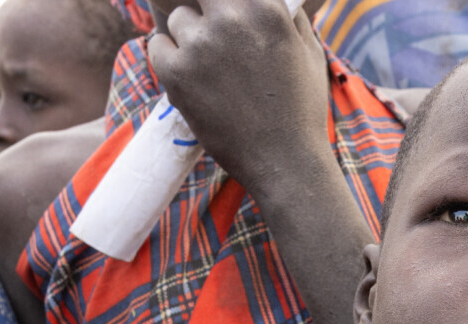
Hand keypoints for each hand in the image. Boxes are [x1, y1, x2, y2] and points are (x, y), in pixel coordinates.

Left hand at [149, 0, 332, 193]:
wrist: (286, 163)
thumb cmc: (302, 110)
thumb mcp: (311, 55)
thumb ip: (292, 18)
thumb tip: (282, 0)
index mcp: (266, 8)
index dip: (224, 5)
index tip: (225, 18)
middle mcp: (231, 20)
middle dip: (208, 13)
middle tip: (217, 40)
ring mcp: (200, 46)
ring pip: (178, 20)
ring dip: (189, 37)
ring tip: (209, 68)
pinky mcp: (176, 74)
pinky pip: (156, 46)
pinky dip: (169, 58)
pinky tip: (190, 77)